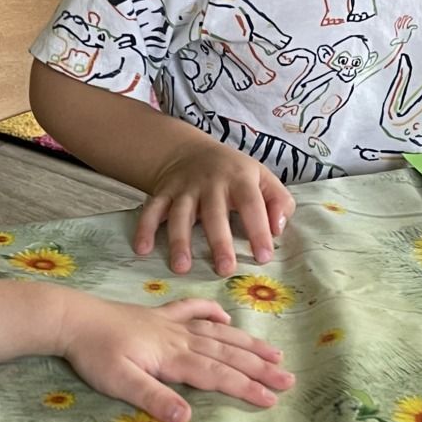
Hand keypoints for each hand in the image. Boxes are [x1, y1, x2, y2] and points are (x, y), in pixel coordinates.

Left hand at [56, 295, 294, 421]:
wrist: (72, 318)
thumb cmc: (94, 354)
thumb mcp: (120, 383)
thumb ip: (154, 399)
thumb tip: (187, 419)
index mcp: (173, 357)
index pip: (217, 375)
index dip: (246, 387)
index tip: (272, 399)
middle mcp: (179, 339)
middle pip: (227, 354)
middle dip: (259, 368)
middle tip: (288, 379)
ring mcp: (170, 324)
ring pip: (218, 334)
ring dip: (247, 343)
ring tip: (273, 353)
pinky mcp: (157, 315)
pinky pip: (192, 310)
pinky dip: (212, 312)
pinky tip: (226, 316)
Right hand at [135, 136, 294, 276]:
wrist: (191, 151)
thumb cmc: (235, 173)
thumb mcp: (263, 177)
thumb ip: (279, 202)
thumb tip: (278, 230)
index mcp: (240, 179)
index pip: (251, 204)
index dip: (258, 229)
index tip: (263, 257)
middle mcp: (211, 182)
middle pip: (214, 213)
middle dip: (219, 242)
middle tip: (224, 270)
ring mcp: (184, 188)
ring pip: (180, 214)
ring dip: (179, 241)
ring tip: (181, 267)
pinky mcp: (163, 193)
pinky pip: (152, 210)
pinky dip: (145, 228)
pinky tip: (142, 249)